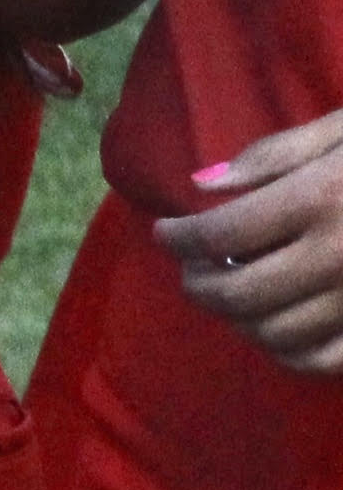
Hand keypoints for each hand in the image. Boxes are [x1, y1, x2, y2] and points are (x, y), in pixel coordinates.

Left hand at [163, 106, 342, 370]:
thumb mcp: (340, 129)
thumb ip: (272, 156)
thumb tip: (204, 185)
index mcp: (319, 200)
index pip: (222, 232)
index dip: (180, 237)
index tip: (165, 232)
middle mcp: (339, 257)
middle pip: (241, 292)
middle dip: (200, 285)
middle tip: (189, 270)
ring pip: (277, 333)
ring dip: (238, 320)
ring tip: (227, 295)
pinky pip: (325, 360)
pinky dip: (289, 352)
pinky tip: (276, 327)